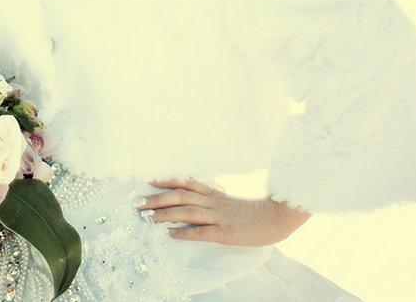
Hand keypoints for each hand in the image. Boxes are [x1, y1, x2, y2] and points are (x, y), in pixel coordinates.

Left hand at [139, 178, 311, 246]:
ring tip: (147, 218)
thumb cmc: (254, 212)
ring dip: (164, 214)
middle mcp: (213, 203)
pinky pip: (201, 232)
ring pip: (187, 212)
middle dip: (157, 199)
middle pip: (180, 196)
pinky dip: (185, 232)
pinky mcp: (225, 232)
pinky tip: (170, 235)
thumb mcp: (231, 203)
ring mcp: (218, 217)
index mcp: (215, 194)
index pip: (187, 183)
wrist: (277, 217)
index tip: (150, 179)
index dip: (168, 180)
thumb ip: (214, 201)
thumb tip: (196, 202)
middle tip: (138, 203)